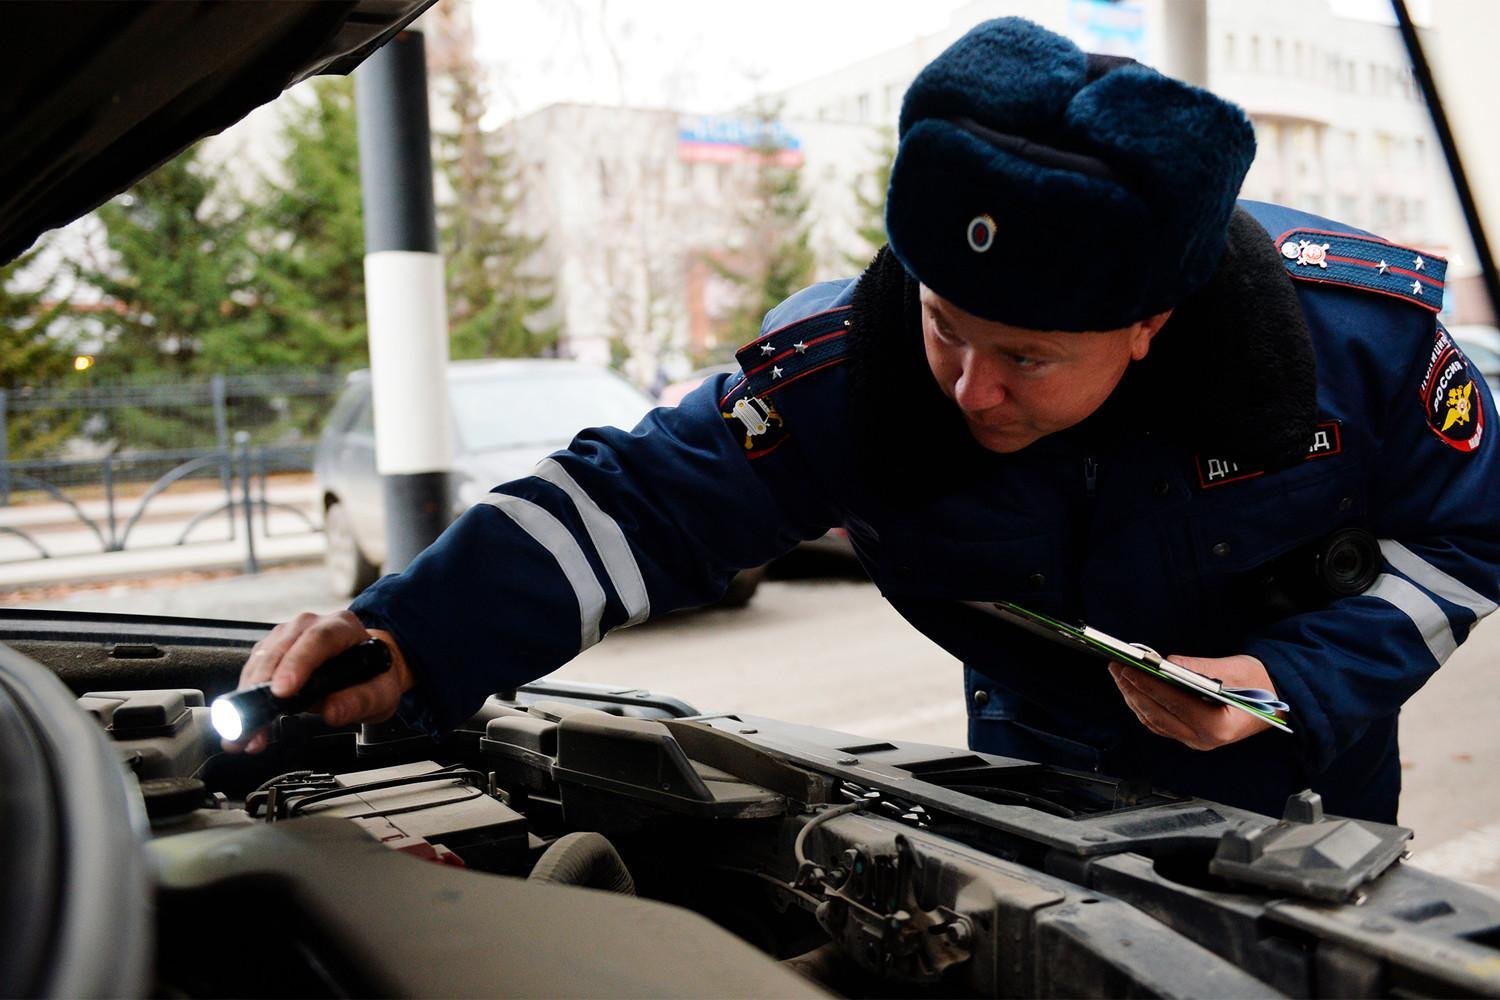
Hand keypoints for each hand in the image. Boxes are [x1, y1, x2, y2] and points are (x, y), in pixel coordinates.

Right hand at [223, 610, 415, 753]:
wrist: (367, 670)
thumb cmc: (373, 677)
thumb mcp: (379, 693)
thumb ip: (360, 701)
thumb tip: (332, 712)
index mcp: (341, 627)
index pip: (318, 640)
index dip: (297, 664)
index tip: (282, 691)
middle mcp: (310, 625)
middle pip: (281, 649)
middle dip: (264, 688)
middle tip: (254, 721)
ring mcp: (287, 636)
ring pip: (260, 661)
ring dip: (249, 697)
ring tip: (246, 733)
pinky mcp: (271, 651)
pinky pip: (253, 671)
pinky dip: (247, 698)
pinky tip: (245, 724)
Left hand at [1109, 653, 1275, 750]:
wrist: (1275, 701)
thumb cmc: (1259, 685)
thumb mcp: (1232, 670)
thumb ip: (1197, 668)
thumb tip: (1164, 662)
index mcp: (1217, 726)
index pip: (1171, 703)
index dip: (1146, 684)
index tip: (1127, 667)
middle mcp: (1204, 740)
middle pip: (1157, 715)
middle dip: (1132, 689)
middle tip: (1116, 667)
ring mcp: (1195, 741)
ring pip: (1154, 721)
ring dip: (1134, 698)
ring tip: (1120, 676)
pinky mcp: (1190, 737)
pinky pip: (1160, 724)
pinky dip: (1144, 706)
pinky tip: (1134, 690)